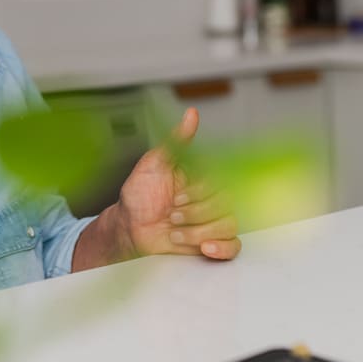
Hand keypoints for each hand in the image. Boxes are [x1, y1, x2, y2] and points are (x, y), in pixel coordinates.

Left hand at [113, 108, 240, 260]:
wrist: (129, 228)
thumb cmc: (139, 195)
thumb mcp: (154, 163)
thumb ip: (176, 141)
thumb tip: (191, 114)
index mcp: (201, 177)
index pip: (219, 181)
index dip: (198, 192)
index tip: (175, 197)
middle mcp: (211, 198)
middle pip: (226, 204)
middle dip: (194, 213)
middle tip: (171, 214)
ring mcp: (213, 221)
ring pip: (229, 224)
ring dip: (198, 232)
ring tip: (174, 231)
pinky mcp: (213, 242)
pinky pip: (234, 247)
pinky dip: (222, 248)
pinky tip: (204, 247)